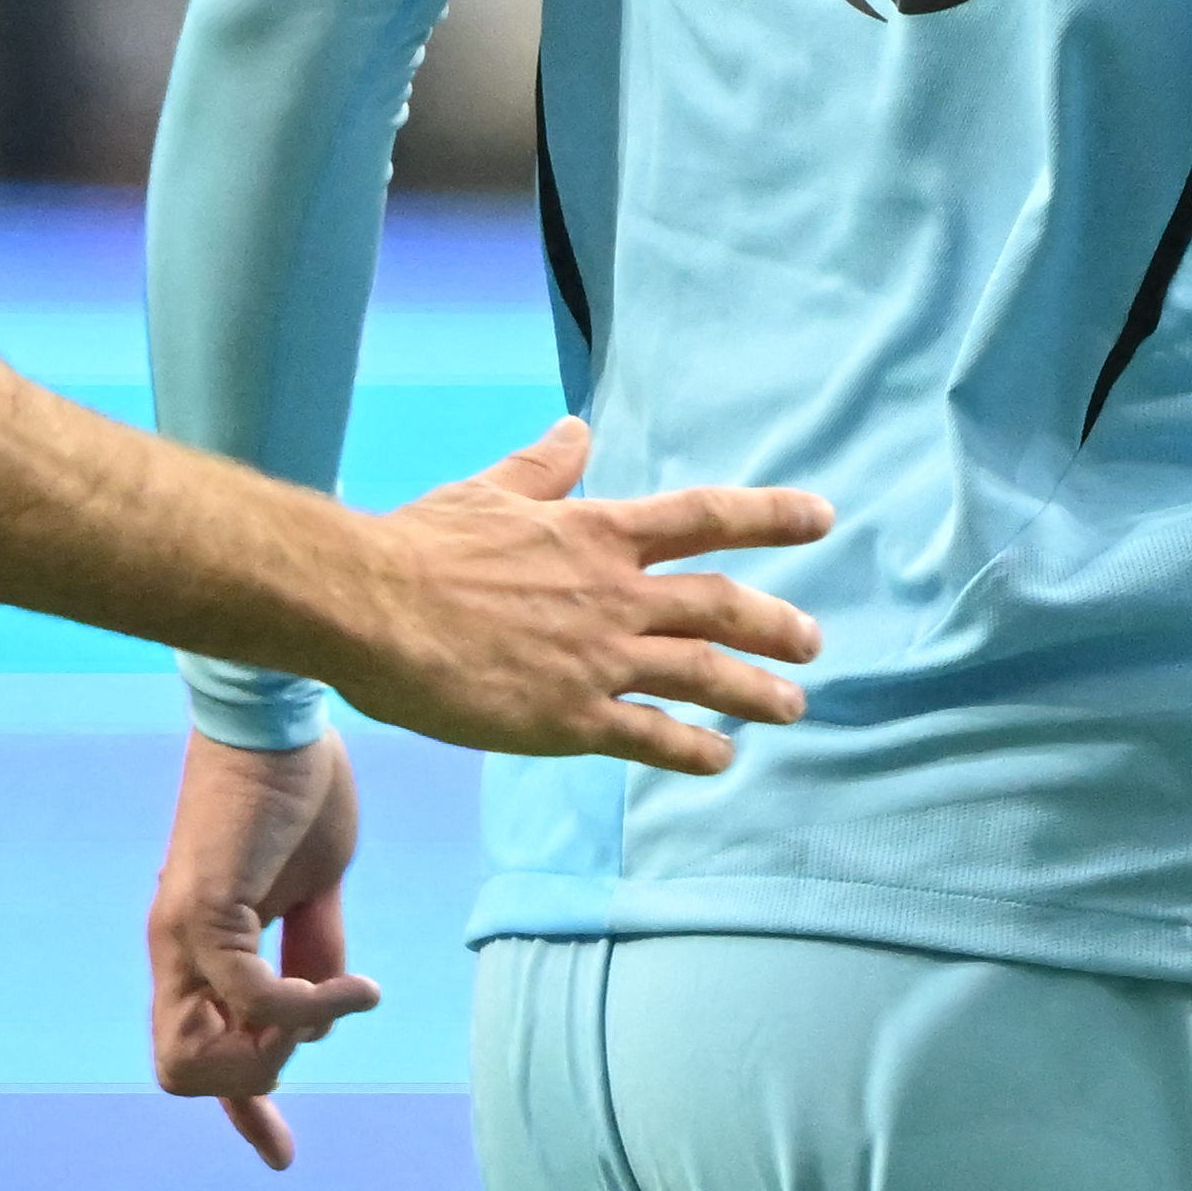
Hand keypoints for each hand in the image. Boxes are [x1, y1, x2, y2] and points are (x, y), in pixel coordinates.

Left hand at [151, 730, 377, 1165]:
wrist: (281, 715)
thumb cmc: (298, 787)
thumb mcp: (315, 888)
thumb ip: (313, 949)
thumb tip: (325, 1009)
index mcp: (197, 947)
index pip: (195, 1056)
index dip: (240, 1115)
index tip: (279, 1159)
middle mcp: (175, 949)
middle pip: (181, 1074)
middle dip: (255, 1084)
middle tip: (317, 1026)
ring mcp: (183, 932)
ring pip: (197, 1057)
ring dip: (277, 1052)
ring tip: (333, 1000)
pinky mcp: (205, 909)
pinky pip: (252, 1000)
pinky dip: (309, 1007)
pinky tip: (356, 983)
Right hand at [318, 416, 828, 771]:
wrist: (371, 607)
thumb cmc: (418, 545)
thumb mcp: (488, 491)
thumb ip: (543, 468)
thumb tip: (577, 430)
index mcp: (595, 533)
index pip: (703, 516)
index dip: (769, 515)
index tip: (820, 516)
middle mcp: (614, 594)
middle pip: (720, 605)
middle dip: (775, 623)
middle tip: (812, 641)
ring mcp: (598, 658)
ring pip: (702, 675)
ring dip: (755, 692)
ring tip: (792, 706)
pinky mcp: (571, 717)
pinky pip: (651, 736)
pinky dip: (693, 750)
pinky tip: (721, 760)